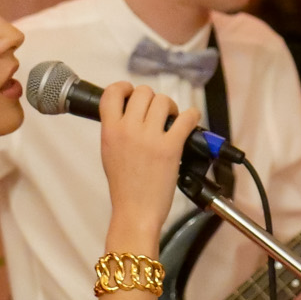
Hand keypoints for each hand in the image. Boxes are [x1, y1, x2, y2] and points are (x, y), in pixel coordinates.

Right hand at [96, 81, 200, 244]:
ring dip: (171, 108)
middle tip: (157, 113)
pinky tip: (189, 122)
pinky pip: (186, 118)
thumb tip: (128, 112)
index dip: (124, 88)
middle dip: (152, 99)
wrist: (135, 211)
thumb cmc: (124, 186)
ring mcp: (150, 138)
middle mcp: (128, 130)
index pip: (112, 92)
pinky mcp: (170, 148)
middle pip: (143, 92)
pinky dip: (191, 117)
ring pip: (164, 101)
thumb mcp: (108, 153)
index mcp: (110, 131)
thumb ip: (115, 130)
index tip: (131, 93)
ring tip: (172, 121)